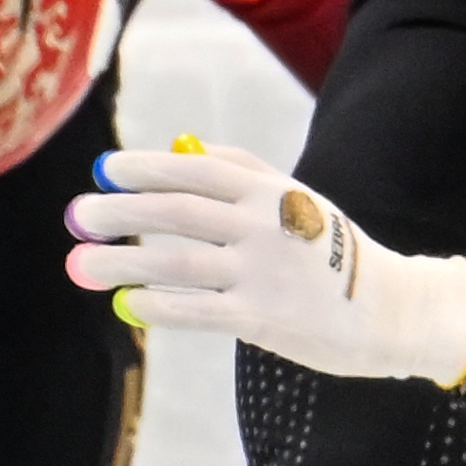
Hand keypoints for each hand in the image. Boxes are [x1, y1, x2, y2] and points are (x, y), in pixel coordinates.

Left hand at [65, 141, 465, 385]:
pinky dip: (159, 306)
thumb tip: (175, 147)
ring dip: (122, 263)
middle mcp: (264, 225)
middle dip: (120, 212)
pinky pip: (198, 310)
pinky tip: (127, 304)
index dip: (144, 168)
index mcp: (270, 189)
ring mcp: (264, 272)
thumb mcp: (296, 196)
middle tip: (77, 216)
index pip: (195, 171)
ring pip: (178, 264)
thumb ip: (242, 169)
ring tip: (79, 265)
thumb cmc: (329, 249)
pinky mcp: (264, 318)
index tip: (102, 171)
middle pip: (177, 213)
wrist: (388, 308)